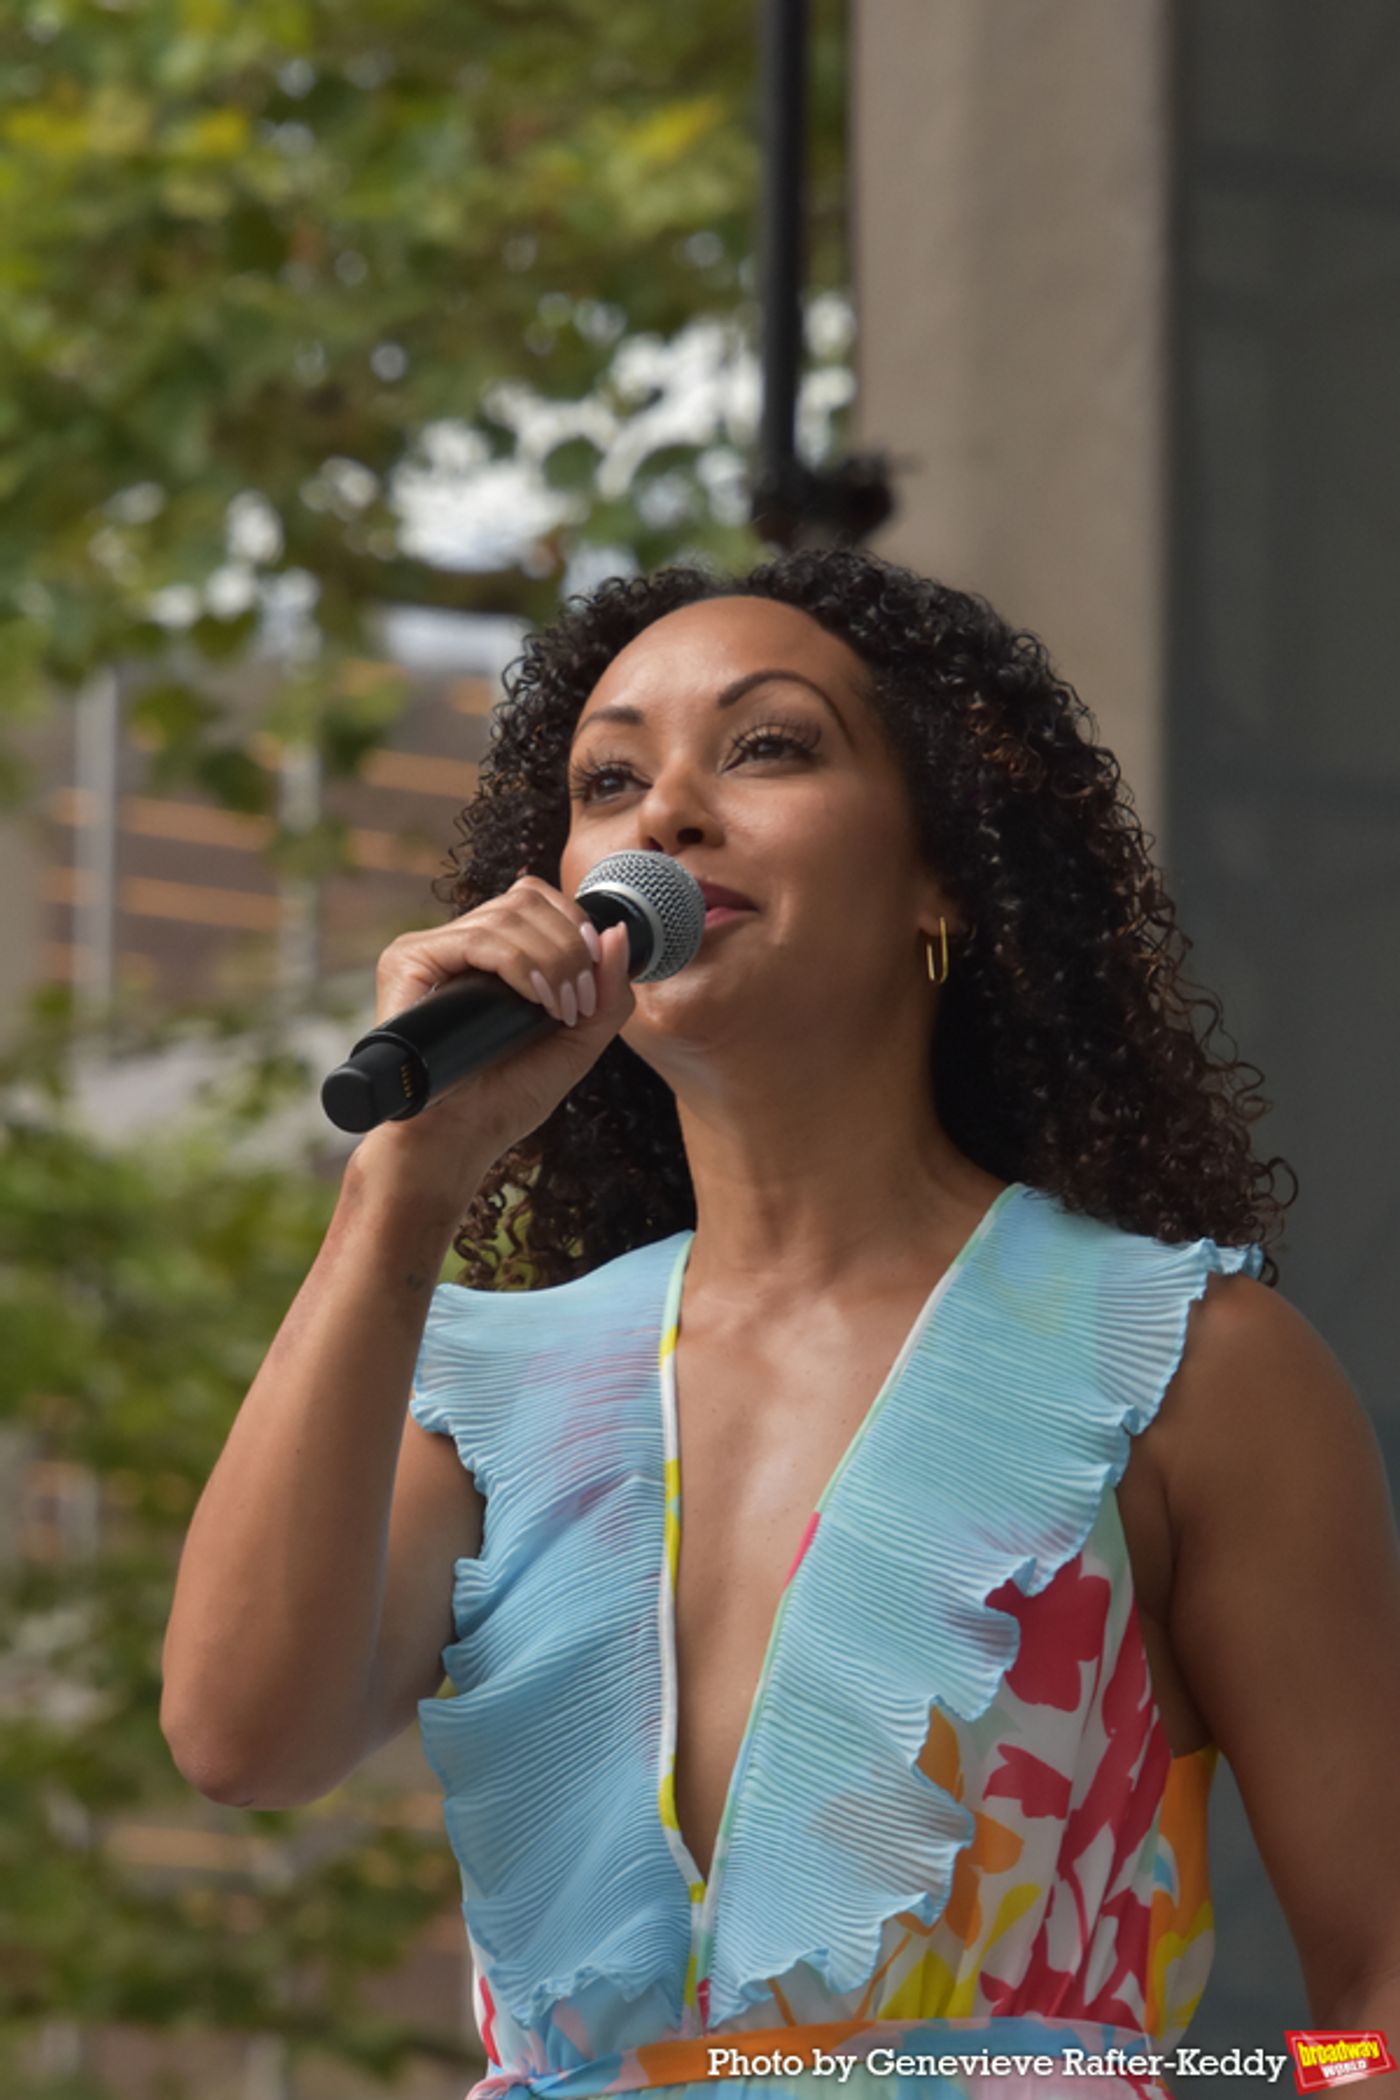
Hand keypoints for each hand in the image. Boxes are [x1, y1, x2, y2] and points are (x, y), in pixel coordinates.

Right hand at [348, 877, 634, 1209]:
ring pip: (508, 916)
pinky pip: (478, 939)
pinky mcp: (406, 962)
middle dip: (570, 947)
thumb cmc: (506, 1098)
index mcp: (491, 954)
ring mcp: (429, 950)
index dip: (574, 926)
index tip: (592, 981)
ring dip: (552, 961)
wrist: (458, 1140)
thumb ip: (607, 991)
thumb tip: (616, 931)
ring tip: (559, 1010)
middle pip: (525, 898)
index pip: (535, 898)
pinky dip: (520, 964)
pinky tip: (535, 1001)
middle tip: (578, 1003)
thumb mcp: (577, 1042)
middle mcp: (456, 944)